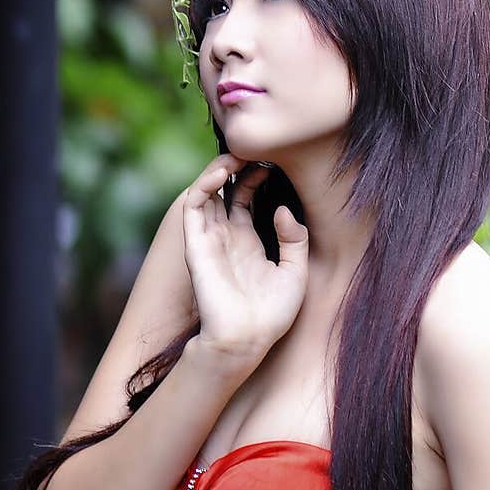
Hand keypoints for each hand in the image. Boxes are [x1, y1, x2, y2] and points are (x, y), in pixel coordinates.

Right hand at [182, 153, 309, 361]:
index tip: (272, 162)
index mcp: (248, 242)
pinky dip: (204, 184)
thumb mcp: (295, 271)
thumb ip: (294, 239)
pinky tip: (223, 172)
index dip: (255, 177)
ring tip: (236, 154)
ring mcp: (210, 239)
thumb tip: (283, 208)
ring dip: (218, 169)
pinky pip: (194, 206)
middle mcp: (226, 237)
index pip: (245, 198)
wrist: (247, 339)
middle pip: (224, 190)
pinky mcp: (196, 244)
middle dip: (236, 166)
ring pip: (206, 192)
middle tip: (253, 150)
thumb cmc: (271, 314)